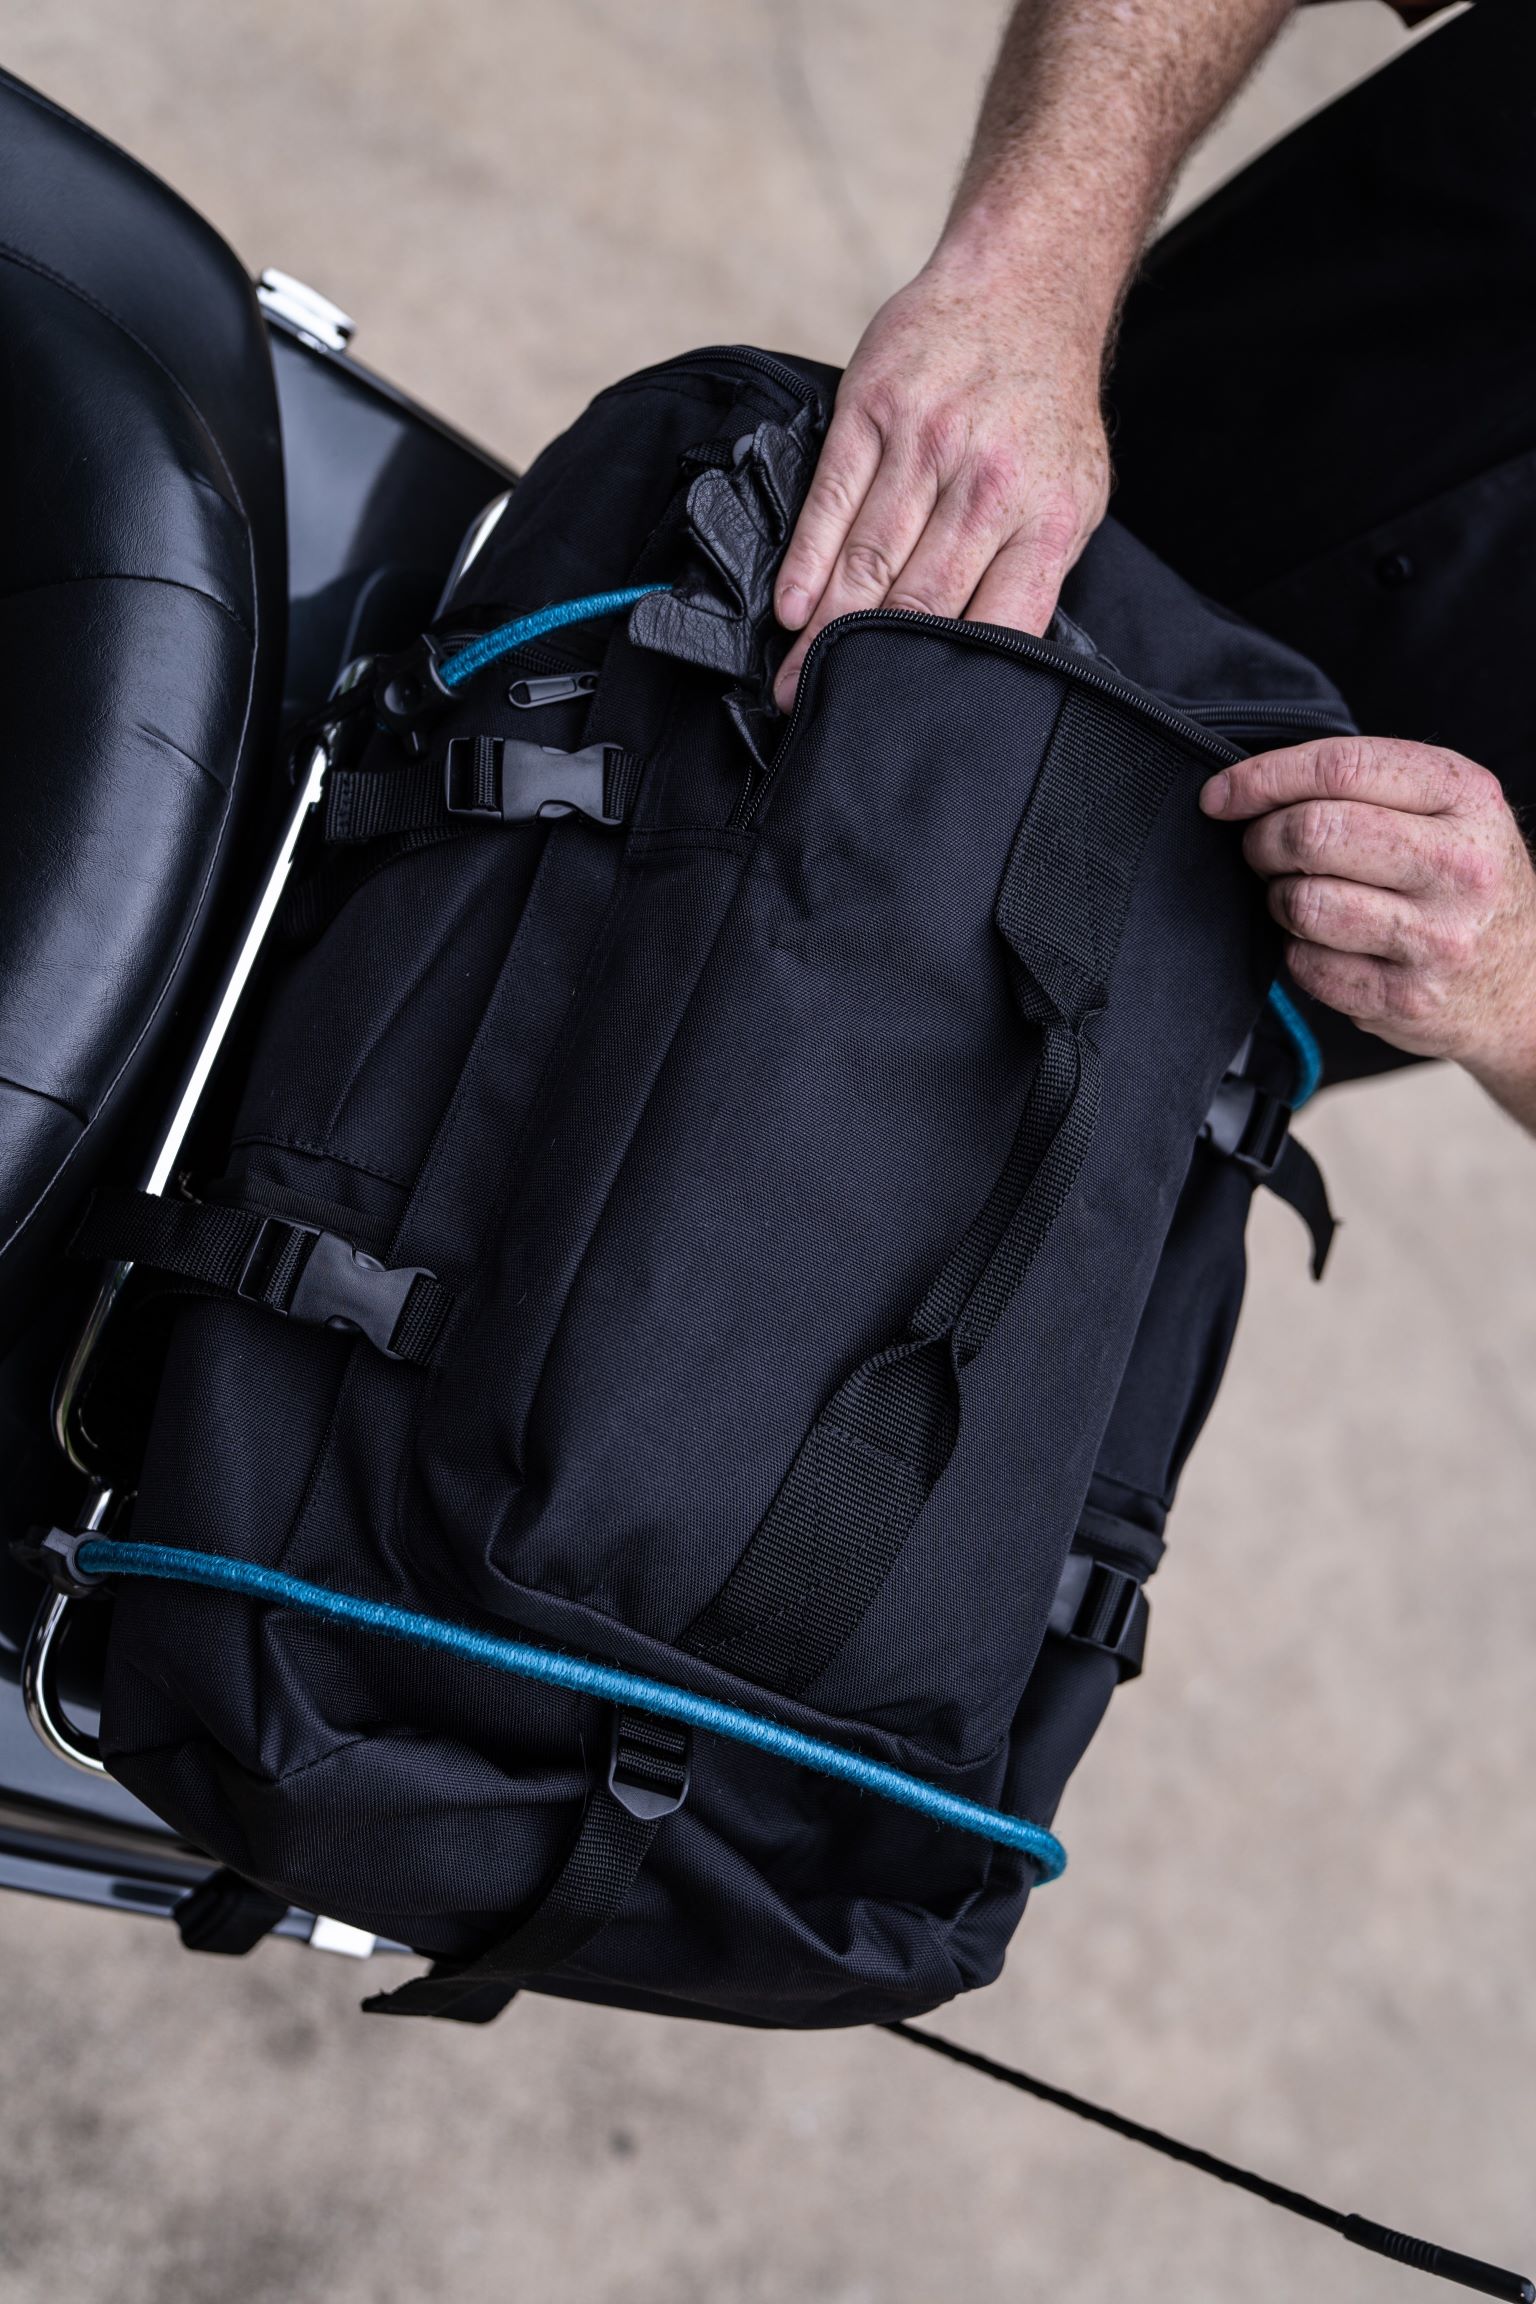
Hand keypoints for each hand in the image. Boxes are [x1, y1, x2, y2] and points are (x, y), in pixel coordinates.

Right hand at [772, 251, 1110, 711]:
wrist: (1024, 286)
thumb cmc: (1045, 411)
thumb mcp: (1075, 494)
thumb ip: (1033, 572)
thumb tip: (991, 659)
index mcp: (1048, 518)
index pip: (999, 624)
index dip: (952, 681)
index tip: (912, 722)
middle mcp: (989, 483)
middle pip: (920, 603)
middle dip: (871, 669)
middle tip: (829, 715)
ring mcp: (928, 443)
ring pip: (869, 560)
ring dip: (827, 631)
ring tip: (795, 682)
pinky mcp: (875, 409)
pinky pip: (832, 500)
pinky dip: (807, 561)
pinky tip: (789, 608)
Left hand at [1201, 735, 1535, 1121]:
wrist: (1526, 979)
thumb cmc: (1464, 879)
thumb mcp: (1448, 808)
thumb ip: (1367, 785)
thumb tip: (1248, 789)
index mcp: (1465, 796)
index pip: (1341, 768)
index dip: (1262, 777)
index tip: (1220, 795)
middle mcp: (1458, 865)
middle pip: (1313, 833)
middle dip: (1263, 840)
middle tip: (1264, 849)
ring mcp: (1436, 939)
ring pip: (1303, 902)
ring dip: (1278, 898)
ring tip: (1301, 896)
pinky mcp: (1405, 999)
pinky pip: (1306, 965)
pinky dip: (1297, 951)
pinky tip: (1326, 943)